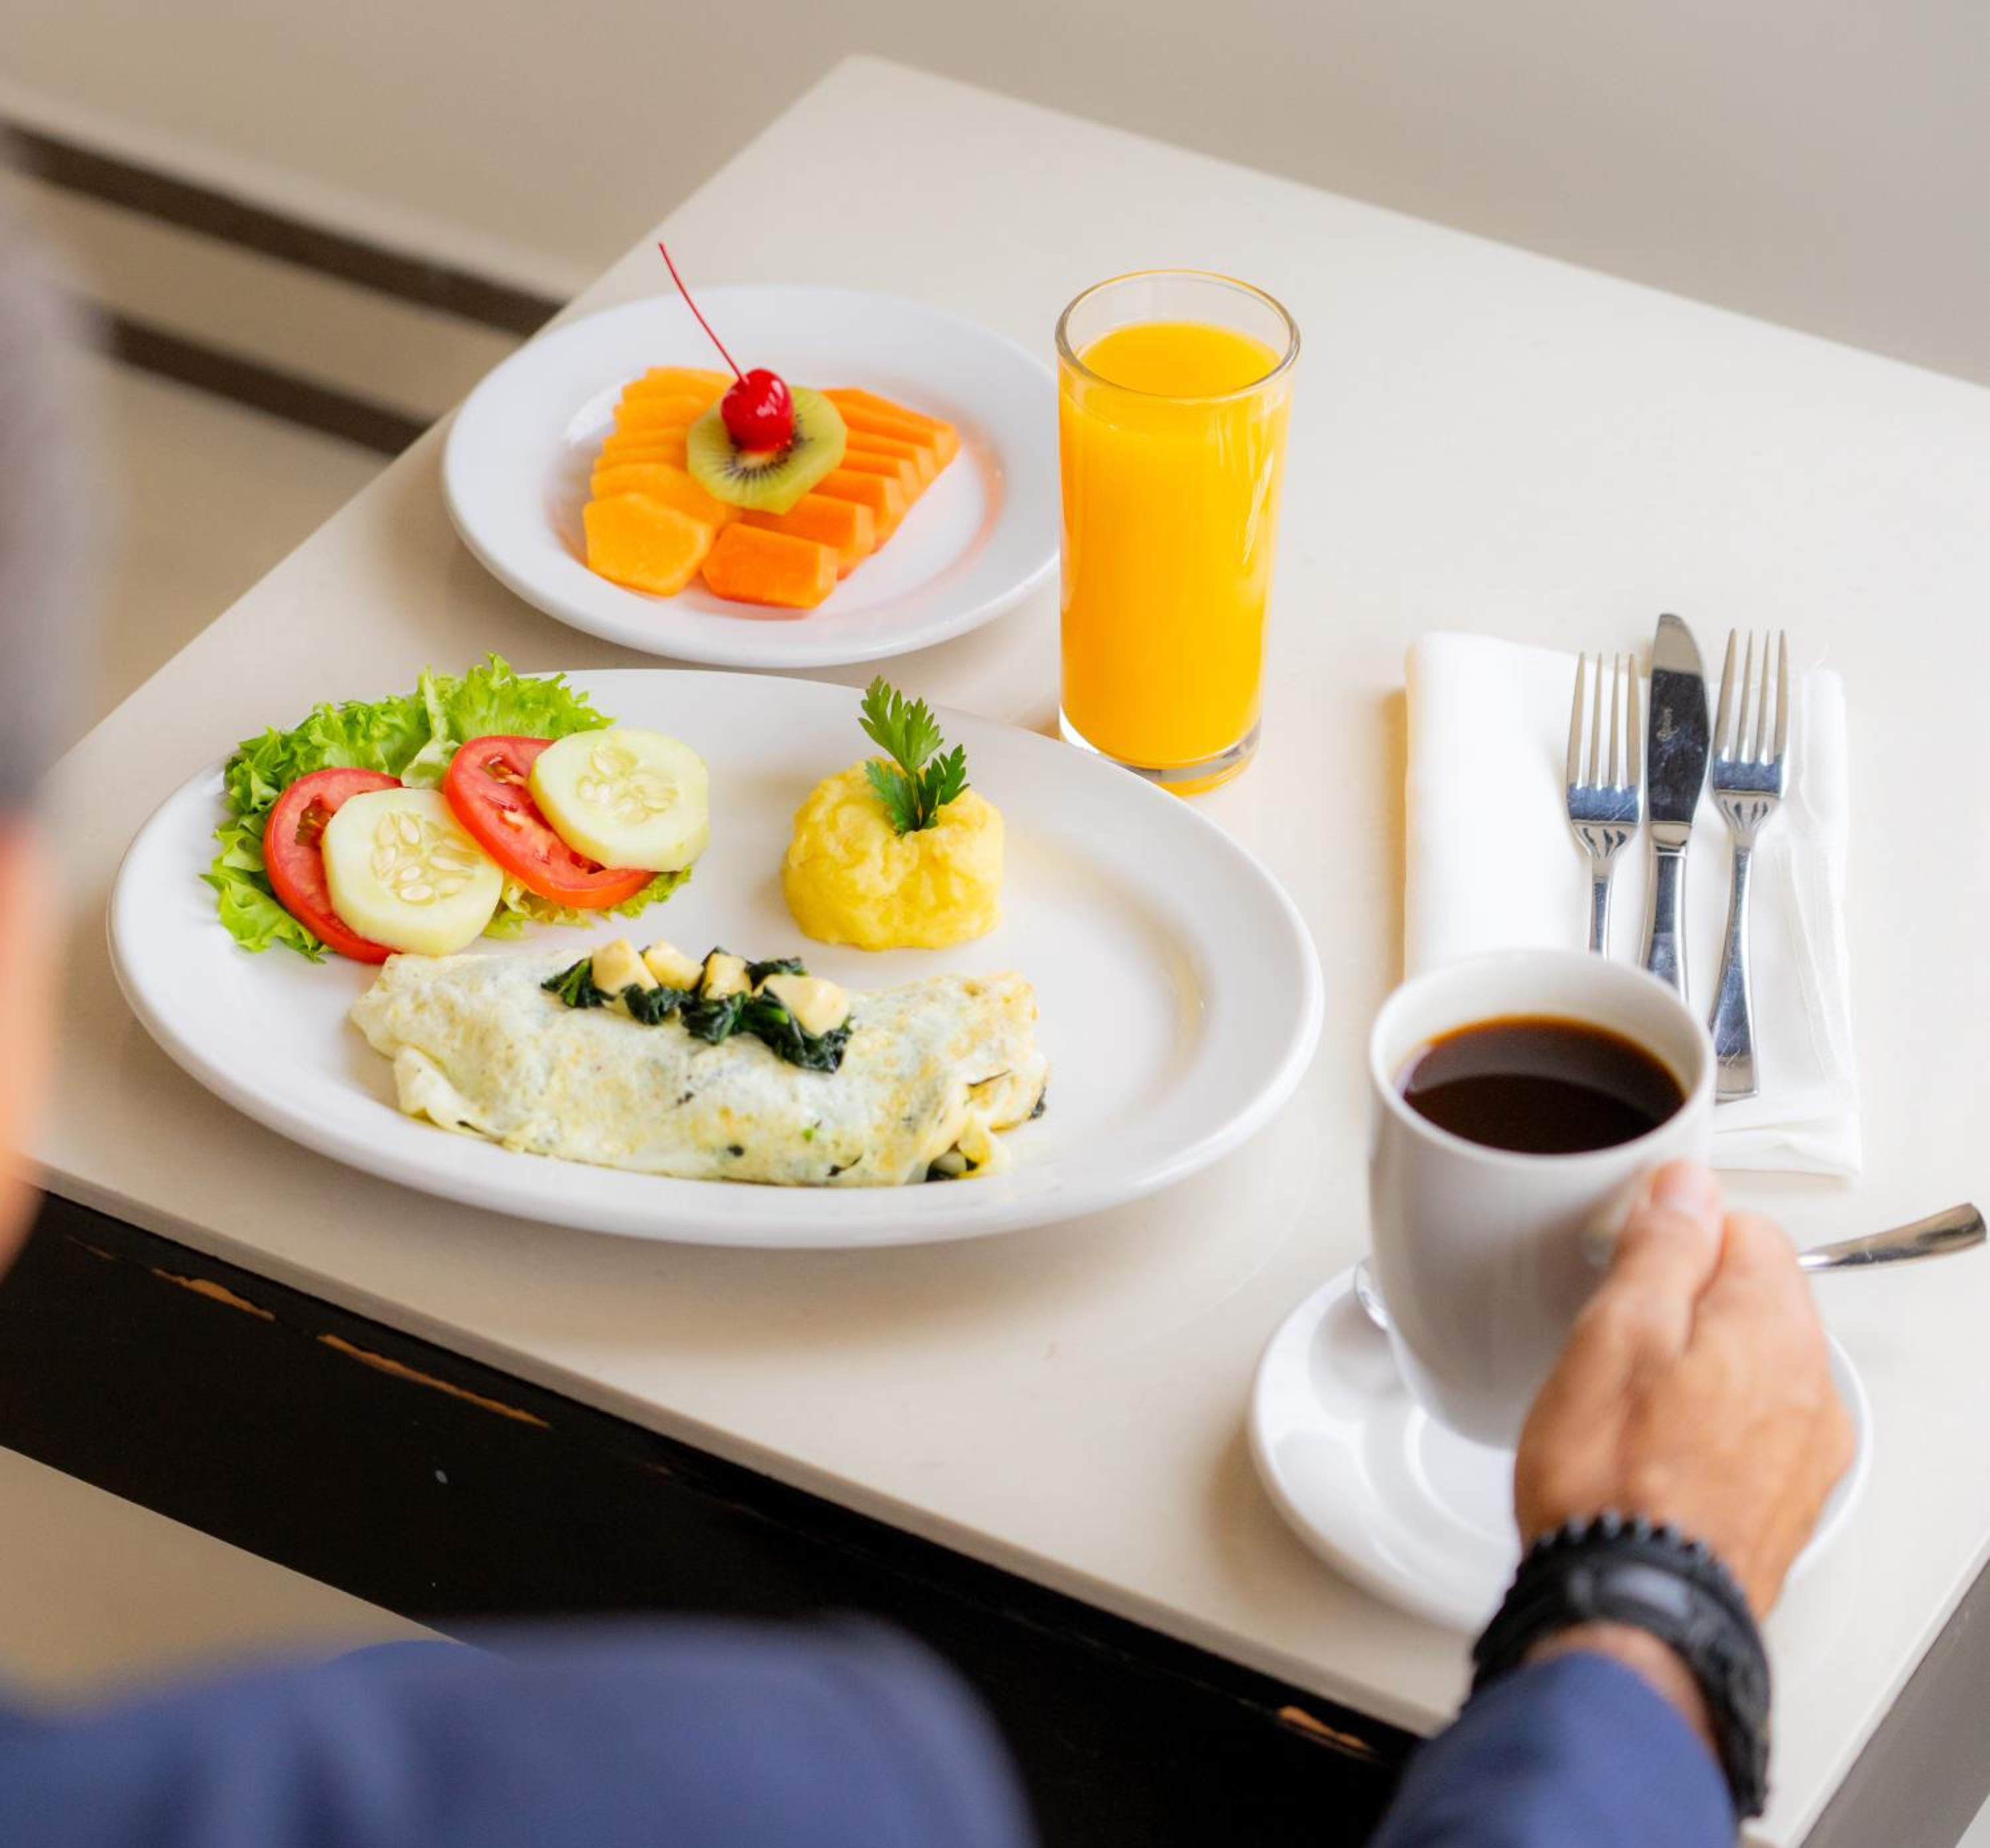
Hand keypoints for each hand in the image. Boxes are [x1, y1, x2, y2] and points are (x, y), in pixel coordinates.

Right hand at [1515, 1161, 1854, 1619]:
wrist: (1634, 1609)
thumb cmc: (1612, 1481)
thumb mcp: (1614, 1332)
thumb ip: (1662, 1248)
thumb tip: (1688, 1187)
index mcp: (1772, 1325)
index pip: (1743, 1226)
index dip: (1672, 1233)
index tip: (1623, 1262)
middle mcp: (1809, 1386)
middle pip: (1754, 1296)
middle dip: (1686, 1299)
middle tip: (1612, 1332)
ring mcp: (1805, 1451)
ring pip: (1753, 1365)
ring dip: (1698, 1364)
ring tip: (1625, 1398)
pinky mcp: (1784, 1503)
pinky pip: (1752, 1430)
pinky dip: (1708, 1425)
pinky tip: (1650, 1451)